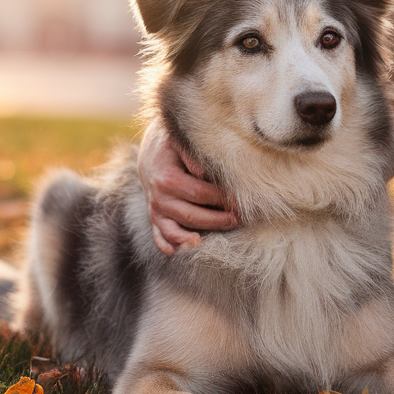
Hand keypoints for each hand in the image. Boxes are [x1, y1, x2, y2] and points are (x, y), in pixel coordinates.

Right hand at [138, 121, 238, 254]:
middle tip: (239, 219)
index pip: (201, 194)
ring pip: (177, 232)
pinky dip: (169, 246)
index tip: (241, 200)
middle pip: (193, 217)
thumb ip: (193, 154)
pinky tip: (182, 251)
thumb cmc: (174, 145)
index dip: (223, 199)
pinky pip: (159, 237)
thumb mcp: (181, 141)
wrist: (152, 151)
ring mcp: (156, 210)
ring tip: (215, 238)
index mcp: (167, 179)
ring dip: (197, 238)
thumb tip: (204, 173)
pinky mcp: (155, 218)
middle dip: (219, 220)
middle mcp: (159, 198)